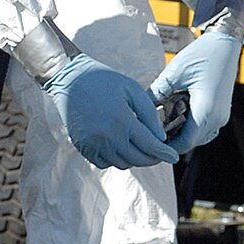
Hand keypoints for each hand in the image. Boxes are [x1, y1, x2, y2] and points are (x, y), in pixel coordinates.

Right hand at [43, 54, 177, 170]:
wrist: (69, 79)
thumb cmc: (104, 80)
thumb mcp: (133, 90)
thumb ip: (149, 114)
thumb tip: (161, 138)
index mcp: (122, 121)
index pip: (150, 146)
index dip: (164, 154)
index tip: (174, 157)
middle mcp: (108, 137)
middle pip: (137, 159)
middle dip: (152, 159)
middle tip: (159, 154)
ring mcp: (93, 144)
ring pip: (122, 164)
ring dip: (134, 159)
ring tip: (140, 148)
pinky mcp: (82, 146)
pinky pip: (103, 163)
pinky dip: (115, 159)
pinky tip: (120, 147)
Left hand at [150, 30, 241, 154]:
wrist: (225, 44)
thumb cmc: (201, 55)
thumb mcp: (174, 72)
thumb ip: (157, 92)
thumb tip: (139, 108)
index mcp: (206, 111)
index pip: (184, 143)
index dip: (166, 146)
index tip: (149, 141)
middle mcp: (217, 118)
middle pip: (191, 142)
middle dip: (172, 139)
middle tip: (153, 130)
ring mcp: (221, 116)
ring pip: (198, 137)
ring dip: (181, 132)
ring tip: (164, 121)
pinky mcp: (221, 111)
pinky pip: (204, 128)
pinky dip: (191, 126)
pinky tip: (177, 114)